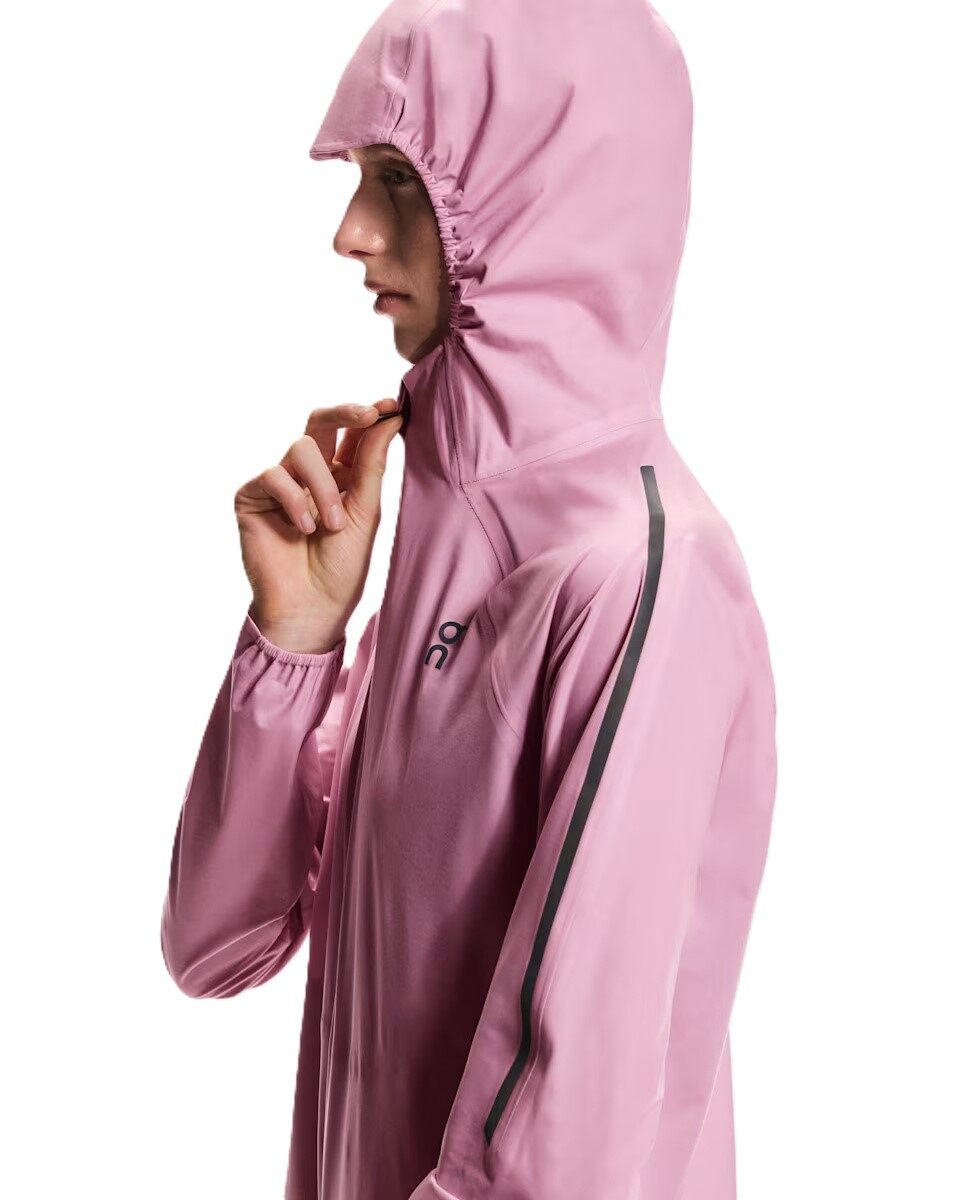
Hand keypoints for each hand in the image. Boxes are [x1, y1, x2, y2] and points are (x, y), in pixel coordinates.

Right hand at [234, 398, 403, 652]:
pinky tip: (303, 528)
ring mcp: (279, 484)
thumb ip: (372, 464)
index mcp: (341, 477)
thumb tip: (390, 417)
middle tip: (368, 413)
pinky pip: (273, 475)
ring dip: (323, 486)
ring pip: (300, 448)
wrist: (311, 609)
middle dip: (344, 412)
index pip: (352, 435)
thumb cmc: (341, 569)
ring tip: (332, 524)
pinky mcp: (252, 497)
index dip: (370, 416)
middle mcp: (308, 475)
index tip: (392, 407)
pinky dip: (294, 500)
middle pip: (319, 422)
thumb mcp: (366, 513)